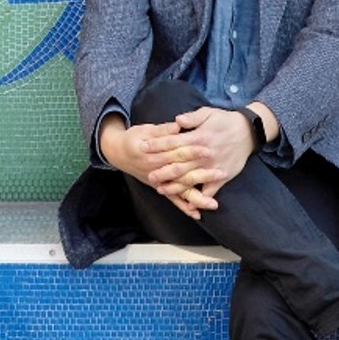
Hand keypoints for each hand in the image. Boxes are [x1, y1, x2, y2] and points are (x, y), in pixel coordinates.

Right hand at [102, 115, 221, 219]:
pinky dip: (184, 207)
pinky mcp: (159, 187)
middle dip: (202, 175)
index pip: (176, 152)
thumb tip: (177, 125)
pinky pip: (172, 199)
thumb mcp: (145, 130)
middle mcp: (157, 170)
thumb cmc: (134, 138)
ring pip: (179, 191)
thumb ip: (163, 129)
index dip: (192, 151)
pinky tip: (197, 214)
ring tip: (213, 204)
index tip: (208, 149)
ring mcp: (159, 182)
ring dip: (196, 198)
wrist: (118, 153)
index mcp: (154, 154)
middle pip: (182, 174)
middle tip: (220, 174)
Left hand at [133, 107, 262, 219]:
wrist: (249, 131)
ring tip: (161, 190)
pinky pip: (210, 190)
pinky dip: (200, 199)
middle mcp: (204, 154)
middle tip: (148, 175)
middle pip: (179, 164)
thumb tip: (176, 120)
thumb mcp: (208, 113)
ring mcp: (213, 167)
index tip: (143, 147)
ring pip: (191, 179)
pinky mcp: (222, 176)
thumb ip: (191, 117)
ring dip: (175, 186)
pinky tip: (189, 205)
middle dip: (162, 171)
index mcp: (198, 137)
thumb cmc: (225, 120)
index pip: (173, 142)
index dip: (157, 145)